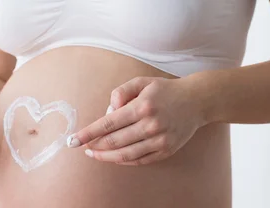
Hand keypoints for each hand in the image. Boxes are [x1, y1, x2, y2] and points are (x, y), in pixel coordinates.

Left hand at [66, 77, 207, 164]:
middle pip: (114, 141)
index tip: (73, 140)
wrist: (197, 101)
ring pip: (126, 154)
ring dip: (106, 156)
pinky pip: (140, 160)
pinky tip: (114, 156)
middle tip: (84, 146)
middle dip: (94, 146)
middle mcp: (151, 124)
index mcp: (142, 106)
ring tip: (95, 154)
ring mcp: (160, 140)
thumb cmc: (165, 90)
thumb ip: (121, 92)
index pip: (108, 123)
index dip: (88, 133)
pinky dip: (124, 160)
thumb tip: (108, 111)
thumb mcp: (142, 82)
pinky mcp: (167, 150)